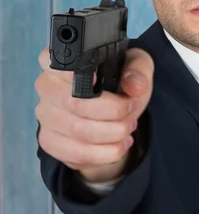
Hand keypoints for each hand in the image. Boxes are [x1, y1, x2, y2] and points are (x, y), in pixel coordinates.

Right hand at [34, 46, 153, 181]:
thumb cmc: (119, 85)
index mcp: (62, 61)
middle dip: (112, 110)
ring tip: (128, 128)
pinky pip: (77, 153)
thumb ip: (138, 70)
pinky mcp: (51, 141)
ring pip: (78, 130)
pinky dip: (105, 153)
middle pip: (74, 102)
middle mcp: (46, 86)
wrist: (114, 115)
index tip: (98, 79)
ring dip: (112, 132)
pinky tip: (119, 145)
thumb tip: (134, 85)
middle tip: (130, 110)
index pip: (58, 62)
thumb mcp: (135, 68)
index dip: (77, 74)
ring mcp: (46, 116)